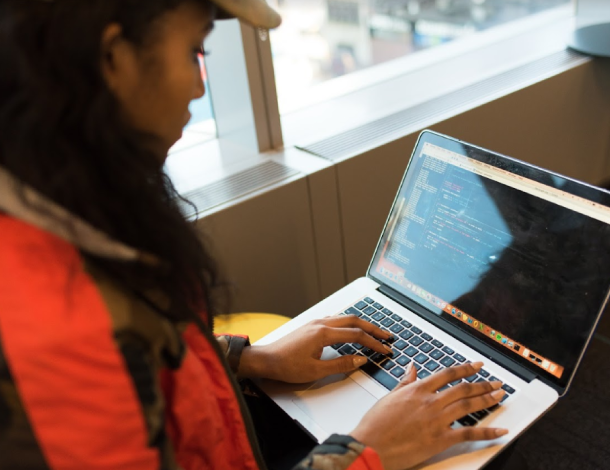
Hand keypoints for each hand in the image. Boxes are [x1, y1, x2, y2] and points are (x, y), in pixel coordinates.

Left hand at [238, 315, 393, 382]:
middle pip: (354, 321)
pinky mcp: (311, 326)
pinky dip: (349, 323)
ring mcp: (316, 322)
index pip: (356, 335)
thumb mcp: (316, 371)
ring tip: (373, 332)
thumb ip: (340, 364)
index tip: (385, 349)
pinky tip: (351, 328)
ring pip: (345, 318)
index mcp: (324, 333)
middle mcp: (321, 323)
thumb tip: (360, 360)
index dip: (373, 342)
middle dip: (373, 328)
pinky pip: (336, 319)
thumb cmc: (286, 366)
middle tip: (387, 336)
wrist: (265, 360)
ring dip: (361, 324)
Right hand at [350, 362, 507, 469]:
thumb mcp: (389, 397)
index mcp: (418, 389)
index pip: (448, 374)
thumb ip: (405, 382)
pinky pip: (469, 434)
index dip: (465, 369)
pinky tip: (500, 431)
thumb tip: (412, 367)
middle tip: (496, 382)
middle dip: (483, 384)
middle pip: (463, 388)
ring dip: (487, 399)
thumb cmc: (375, 424)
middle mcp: (430, 401)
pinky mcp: (440, 439)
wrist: (371, 446)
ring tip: (499, 396)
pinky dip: (488, 432)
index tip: (477, 366)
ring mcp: (437, 420)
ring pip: (469, 405)